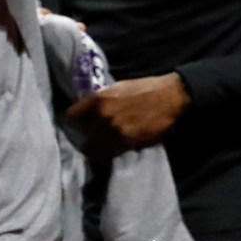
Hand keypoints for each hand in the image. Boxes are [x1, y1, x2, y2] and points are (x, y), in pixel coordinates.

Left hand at [66, 73, 188, 153]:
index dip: (75, 120)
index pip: (71, 115)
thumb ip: (99, 100)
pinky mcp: (128, 141)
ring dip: (97, 146)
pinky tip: (113, 148)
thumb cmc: (144, 89)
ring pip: (95, 146)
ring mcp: (114, 130)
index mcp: (97, 100)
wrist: (169, 97)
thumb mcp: (115, 88)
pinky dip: (111, 151)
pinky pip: (111, 152)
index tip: (78, 123)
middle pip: (83, 132)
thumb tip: (86, 111)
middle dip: (87, 134)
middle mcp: (102, 116)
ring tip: (102, 145)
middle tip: (92, 135)